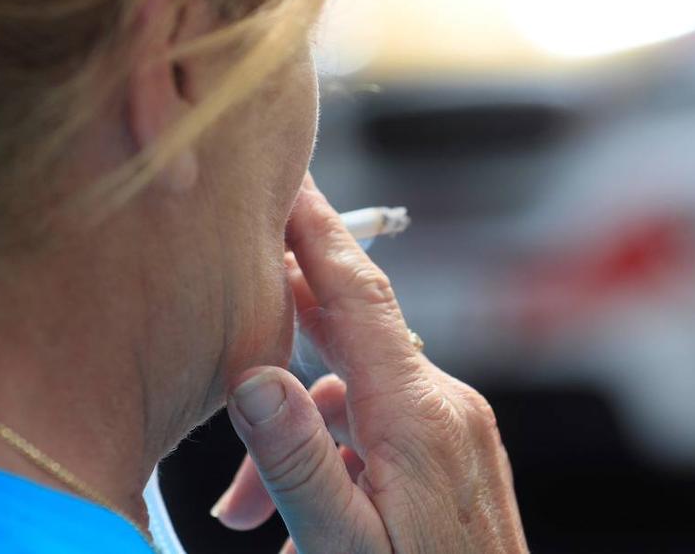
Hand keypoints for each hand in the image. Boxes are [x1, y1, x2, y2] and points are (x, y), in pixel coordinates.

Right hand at [210, 175, 527, 552]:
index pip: (357, 298)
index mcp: (418, 418)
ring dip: (297, 428)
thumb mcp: (347, 549)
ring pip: (357, 394)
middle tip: (239, 278)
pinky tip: (294, 515)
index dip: (317, 233)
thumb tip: (256, 377)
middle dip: (290, 311)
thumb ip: (299, 465)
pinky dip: (334, 453)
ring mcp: (456, 430)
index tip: (287, 178)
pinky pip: (382, 427)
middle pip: (355, 329)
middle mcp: (445, 407)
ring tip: (240, 513)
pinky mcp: (456, 453)